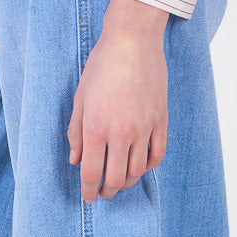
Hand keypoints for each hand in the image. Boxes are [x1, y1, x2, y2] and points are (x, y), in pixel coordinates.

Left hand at [66, 0, 169, 202]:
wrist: (132, 40)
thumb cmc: (102, 66)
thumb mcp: (80, 97)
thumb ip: (75, 132)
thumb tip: (75, 161)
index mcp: (96, 127)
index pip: (92, 173)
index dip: (88, 191)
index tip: (88, 196)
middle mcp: (121, 132)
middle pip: (116, 178)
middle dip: (107, 190)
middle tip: (103, 191)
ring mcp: (144, 127)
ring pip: (138, 171)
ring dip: (127, 182)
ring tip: (119, 180)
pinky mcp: (160, 120)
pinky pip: (157, 155)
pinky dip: (148, 166)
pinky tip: (139, 164)